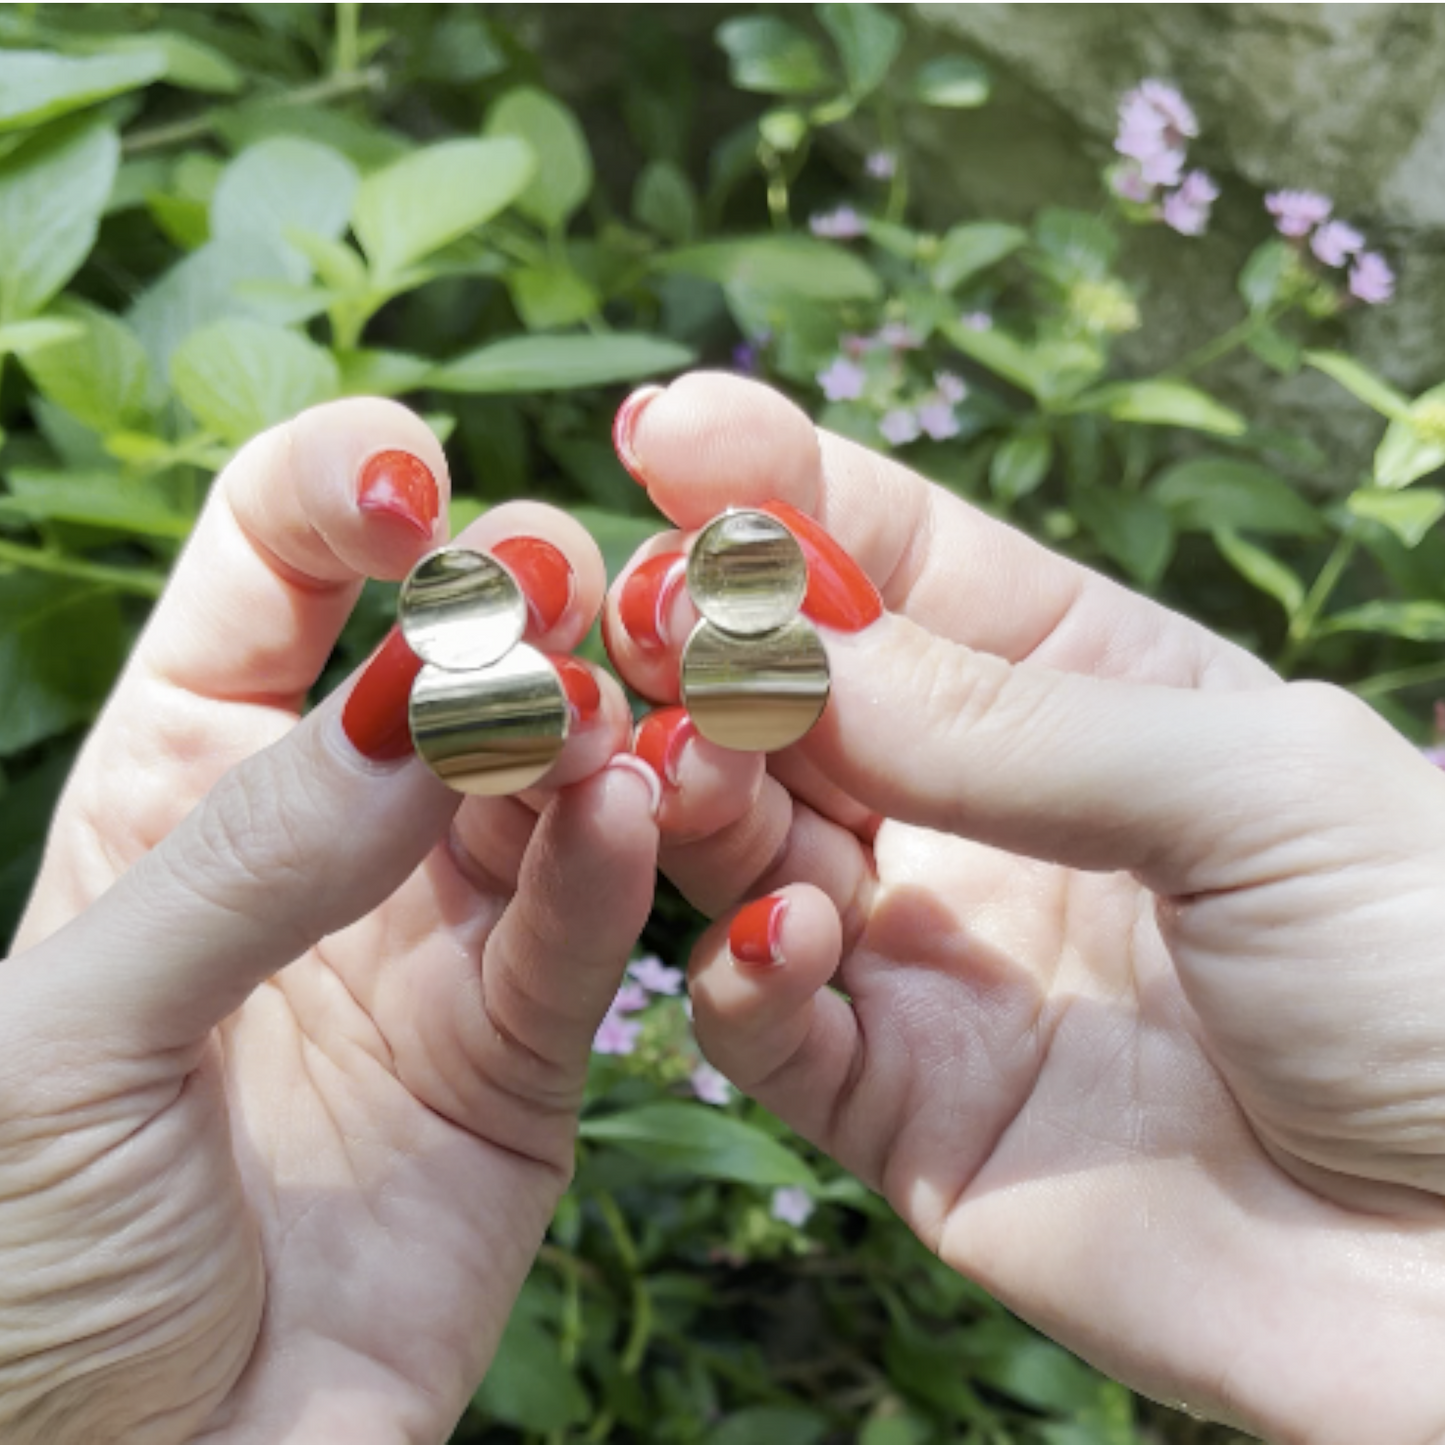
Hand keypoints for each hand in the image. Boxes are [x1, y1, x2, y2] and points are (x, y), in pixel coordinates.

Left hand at [2, 400, 657, 1444]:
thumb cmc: (12, 1270)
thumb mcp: (66, 1038)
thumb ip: (246, 857)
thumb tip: (418, 694)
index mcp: (174, 790)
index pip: (268, 582)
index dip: (337, 498)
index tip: (410, 481)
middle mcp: (321, 846)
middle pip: (438, 663)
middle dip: (498, 602)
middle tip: (552, 586)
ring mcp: (429, 948)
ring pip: (537, 790)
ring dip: (579, 731)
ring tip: (604, 711)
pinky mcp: (517, 1061)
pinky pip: (576, 943)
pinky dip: (607, 870)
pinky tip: (633, 809)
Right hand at [604, 374, 1444, 1444]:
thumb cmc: (1439, 975)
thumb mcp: (1255, 791)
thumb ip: (1012, 724)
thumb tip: (781, 650)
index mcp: (1089, 691)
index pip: (905, 560)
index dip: (784, 491)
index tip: (670, 430)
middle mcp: (987, 814)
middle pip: (798, 703)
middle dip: (706, 645)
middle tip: (642, 611)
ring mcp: (937, 961)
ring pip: (754, 855)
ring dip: (699, 799)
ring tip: (683, 763)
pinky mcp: (904, 1108)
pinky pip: (776, 1032)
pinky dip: (746, 980)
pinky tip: (786, 937)